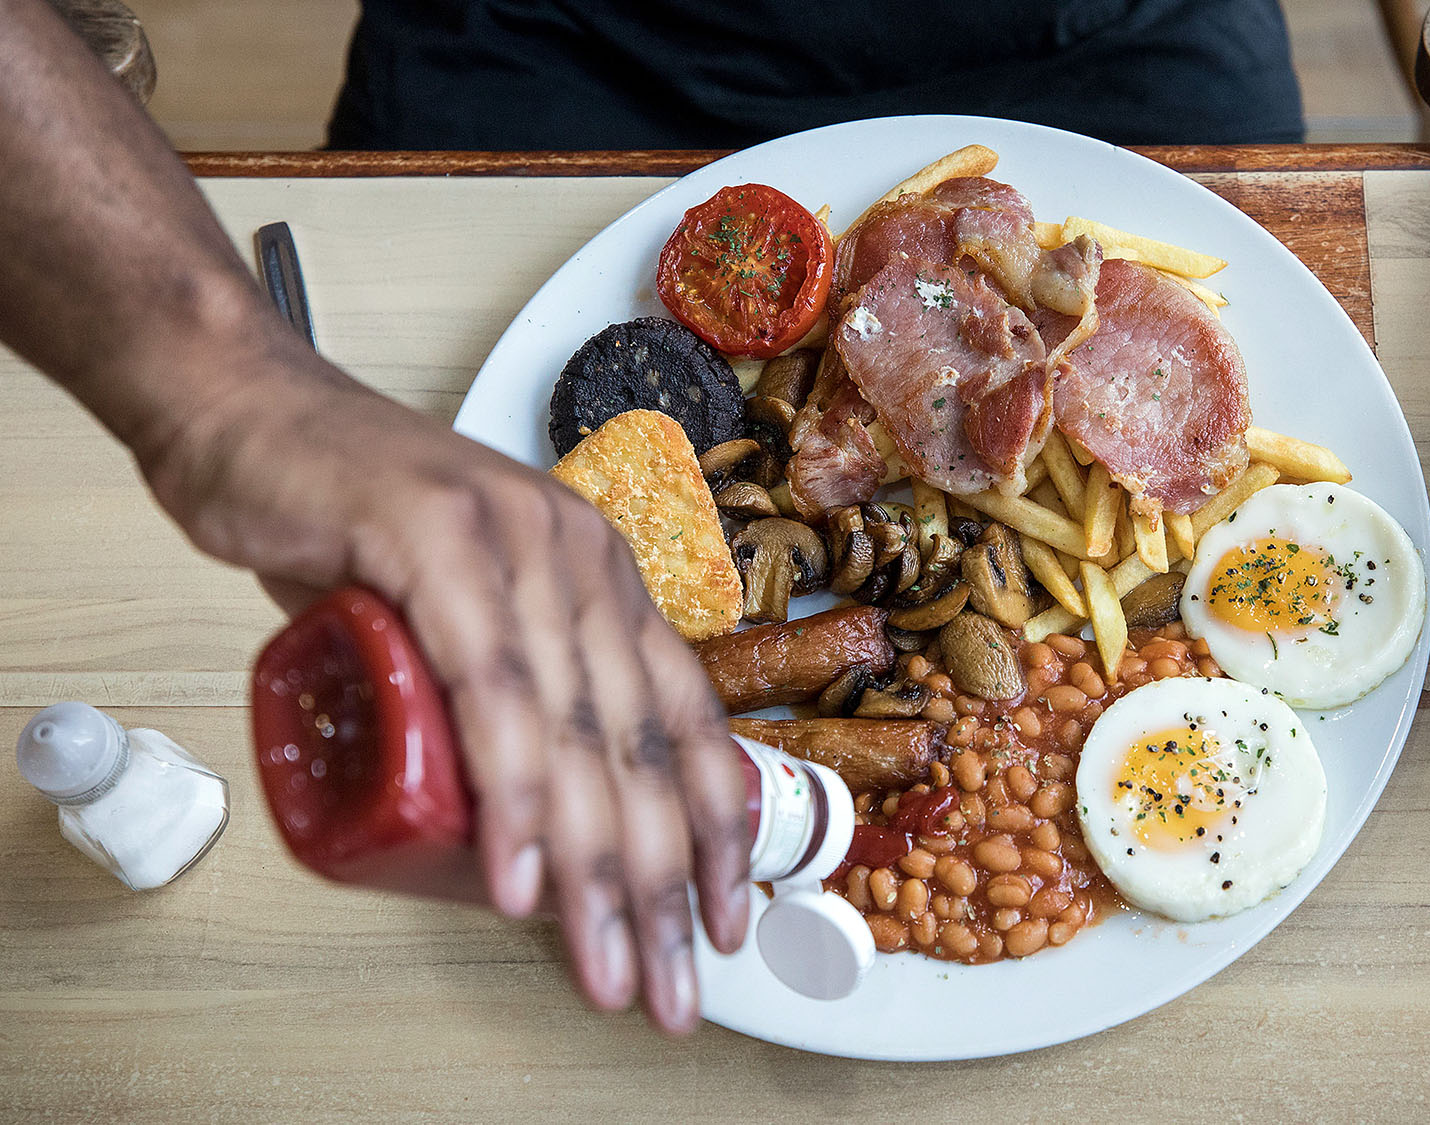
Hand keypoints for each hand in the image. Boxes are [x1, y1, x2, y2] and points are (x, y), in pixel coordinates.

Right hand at [139, 341, 748, 1033]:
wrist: (243, 415)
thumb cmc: (344, 529)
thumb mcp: (456, 621)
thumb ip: (501, 700)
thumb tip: (526, 817)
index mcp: (601, 579)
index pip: (685, 716)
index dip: (713, 825)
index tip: (721, 919)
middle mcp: (582, 559)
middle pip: (642, 746)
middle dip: (661, 887)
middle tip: (666, 987)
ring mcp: (518, 542)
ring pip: (577, 733)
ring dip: (596, 872)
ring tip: (604, 967)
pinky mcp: (437, 538)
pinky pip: (491, 691)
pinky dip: (512, 794)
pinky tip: (524, 877)